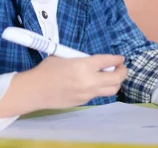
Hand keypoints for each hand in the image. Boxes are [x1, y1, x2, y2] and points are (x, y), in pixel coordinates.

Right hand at [0, 55, 126, 118]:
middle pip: (116, 78)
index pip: (109, 61)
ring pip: (111, 90)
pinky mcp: (83, 102)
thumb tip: (96, 61)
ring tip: (113, 76)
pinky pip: (98, 95)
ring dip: (115, 82)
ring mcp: (87, 93)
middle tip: (121, 67)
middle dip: (123, 71)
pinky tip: (95, 83)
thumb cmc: (47, 69)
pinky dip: (101, 88)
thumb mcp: (65, 56)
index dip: (117, 59)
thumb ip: (82, 58)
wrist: (34, 90)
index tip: (121, 58)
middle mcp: (89, 81)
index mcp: (84, 65)